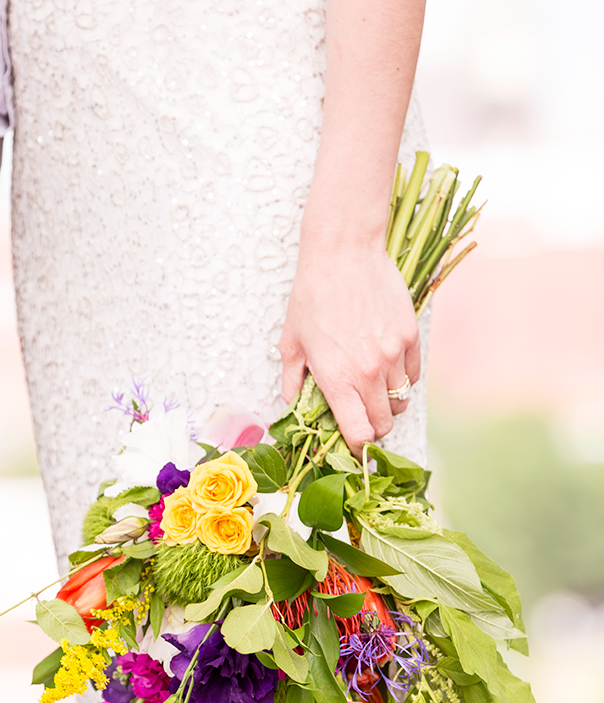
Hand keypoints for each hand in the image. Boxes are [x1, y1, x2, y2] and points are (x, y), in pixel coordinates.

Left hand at [277, 235, 420, 454]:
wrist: (343, 253)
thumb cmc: (312, 296)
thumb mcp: (291, 343)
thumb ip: (292, 383)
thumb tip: (294, 410)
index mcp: (338, 380)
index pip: (359, 434)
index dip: (358, 449)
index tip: (354, 449)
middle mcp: (370, 373)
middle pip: (384, 424)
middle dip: (373, 428)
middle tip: (361, 419)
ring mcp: (394, 355)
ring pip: (401, 401)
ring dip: (388, 404)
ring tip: (371, 390)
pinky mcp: (410, 337)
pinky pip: (413, 375)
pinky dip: (402, 380)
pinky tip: (386, 368)